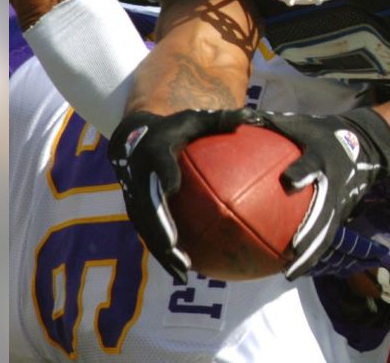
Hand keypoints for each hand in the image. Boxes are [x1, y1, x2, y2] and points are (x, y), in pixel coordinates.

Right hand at [107, 108, 259, 282]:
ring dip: (162, 251)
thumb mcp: (195, 119)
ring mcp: (134, 197)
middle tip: (176, 247)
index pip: (157, 162)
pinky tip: (186, 271)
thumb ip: (223, 120)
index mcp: (153, 151)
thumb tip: (256, 117)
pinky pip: (151, 234)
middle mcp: (139, 178)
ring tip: (182, 271)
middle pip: (147, 206)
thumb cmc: (175, 128)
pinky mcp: (136, 212)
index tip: (172, 187)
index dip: (163, 174)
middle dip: (159, 228)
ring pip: (146, 228)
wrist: (132, 137)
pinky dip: (166, 254)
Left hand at [256, 108, 389, 278]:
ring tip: (291, 273)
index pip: (312, 165)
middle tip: (293, 250)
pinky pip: (324, 235)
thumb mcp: (301, 123)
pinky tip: (292, 270)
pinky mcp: (341, 212)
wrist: (363, 145)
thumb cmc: (322, 132)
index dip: (303, 172)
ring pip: (326, 232)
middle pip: (324, 212)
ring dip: (311, 254)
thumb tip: (234, 120)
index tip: (288, 181)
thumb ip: (271, 124)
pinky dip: (310, 254)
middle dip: (311, 232)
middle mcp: (333, 183)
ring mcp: (340, 201)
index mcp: (321, 158)